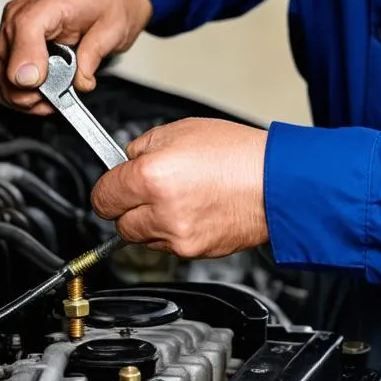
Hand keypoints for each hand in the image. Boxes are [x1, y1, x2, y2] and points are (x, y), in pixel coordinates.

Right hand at [0, 0, 152, 113]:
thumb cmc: (110, 5)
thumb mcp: (114, 29)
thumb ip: (92, 54)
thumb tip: (78, 82)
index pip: (25, 27)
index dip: (26, 59)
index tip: (36, 84)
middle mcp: (26, 9)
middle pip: (6, 52)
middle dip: (26, 86)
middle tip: (52, 101)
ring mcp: (16, 24)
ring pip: (2, 68)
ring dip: (22, 92)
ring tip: (50, 102)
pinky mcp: (16, 39)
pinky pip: (7, 71)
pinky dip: (21, 90)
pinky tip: (41, 96)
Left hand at [91, 118, 268, 258]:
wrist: (277, 182)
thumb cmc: (238, 153)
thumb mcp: (182, 129)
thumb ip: (144, 146)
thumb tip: (126, 160)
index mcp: (151, 176)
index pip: (103, 195)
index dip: (108, 187)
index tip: (114, 184)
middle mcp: (160, 211)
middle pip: (118, 222)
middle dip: (129, 205)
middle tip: (149, 188)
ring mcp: (177, 235)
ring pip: (142, 237)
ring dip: (150, 221)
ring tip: (180, 196)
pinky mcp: (194, 251)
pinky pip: (168, 245)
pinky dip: (173, 231)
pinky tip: (194, 209)